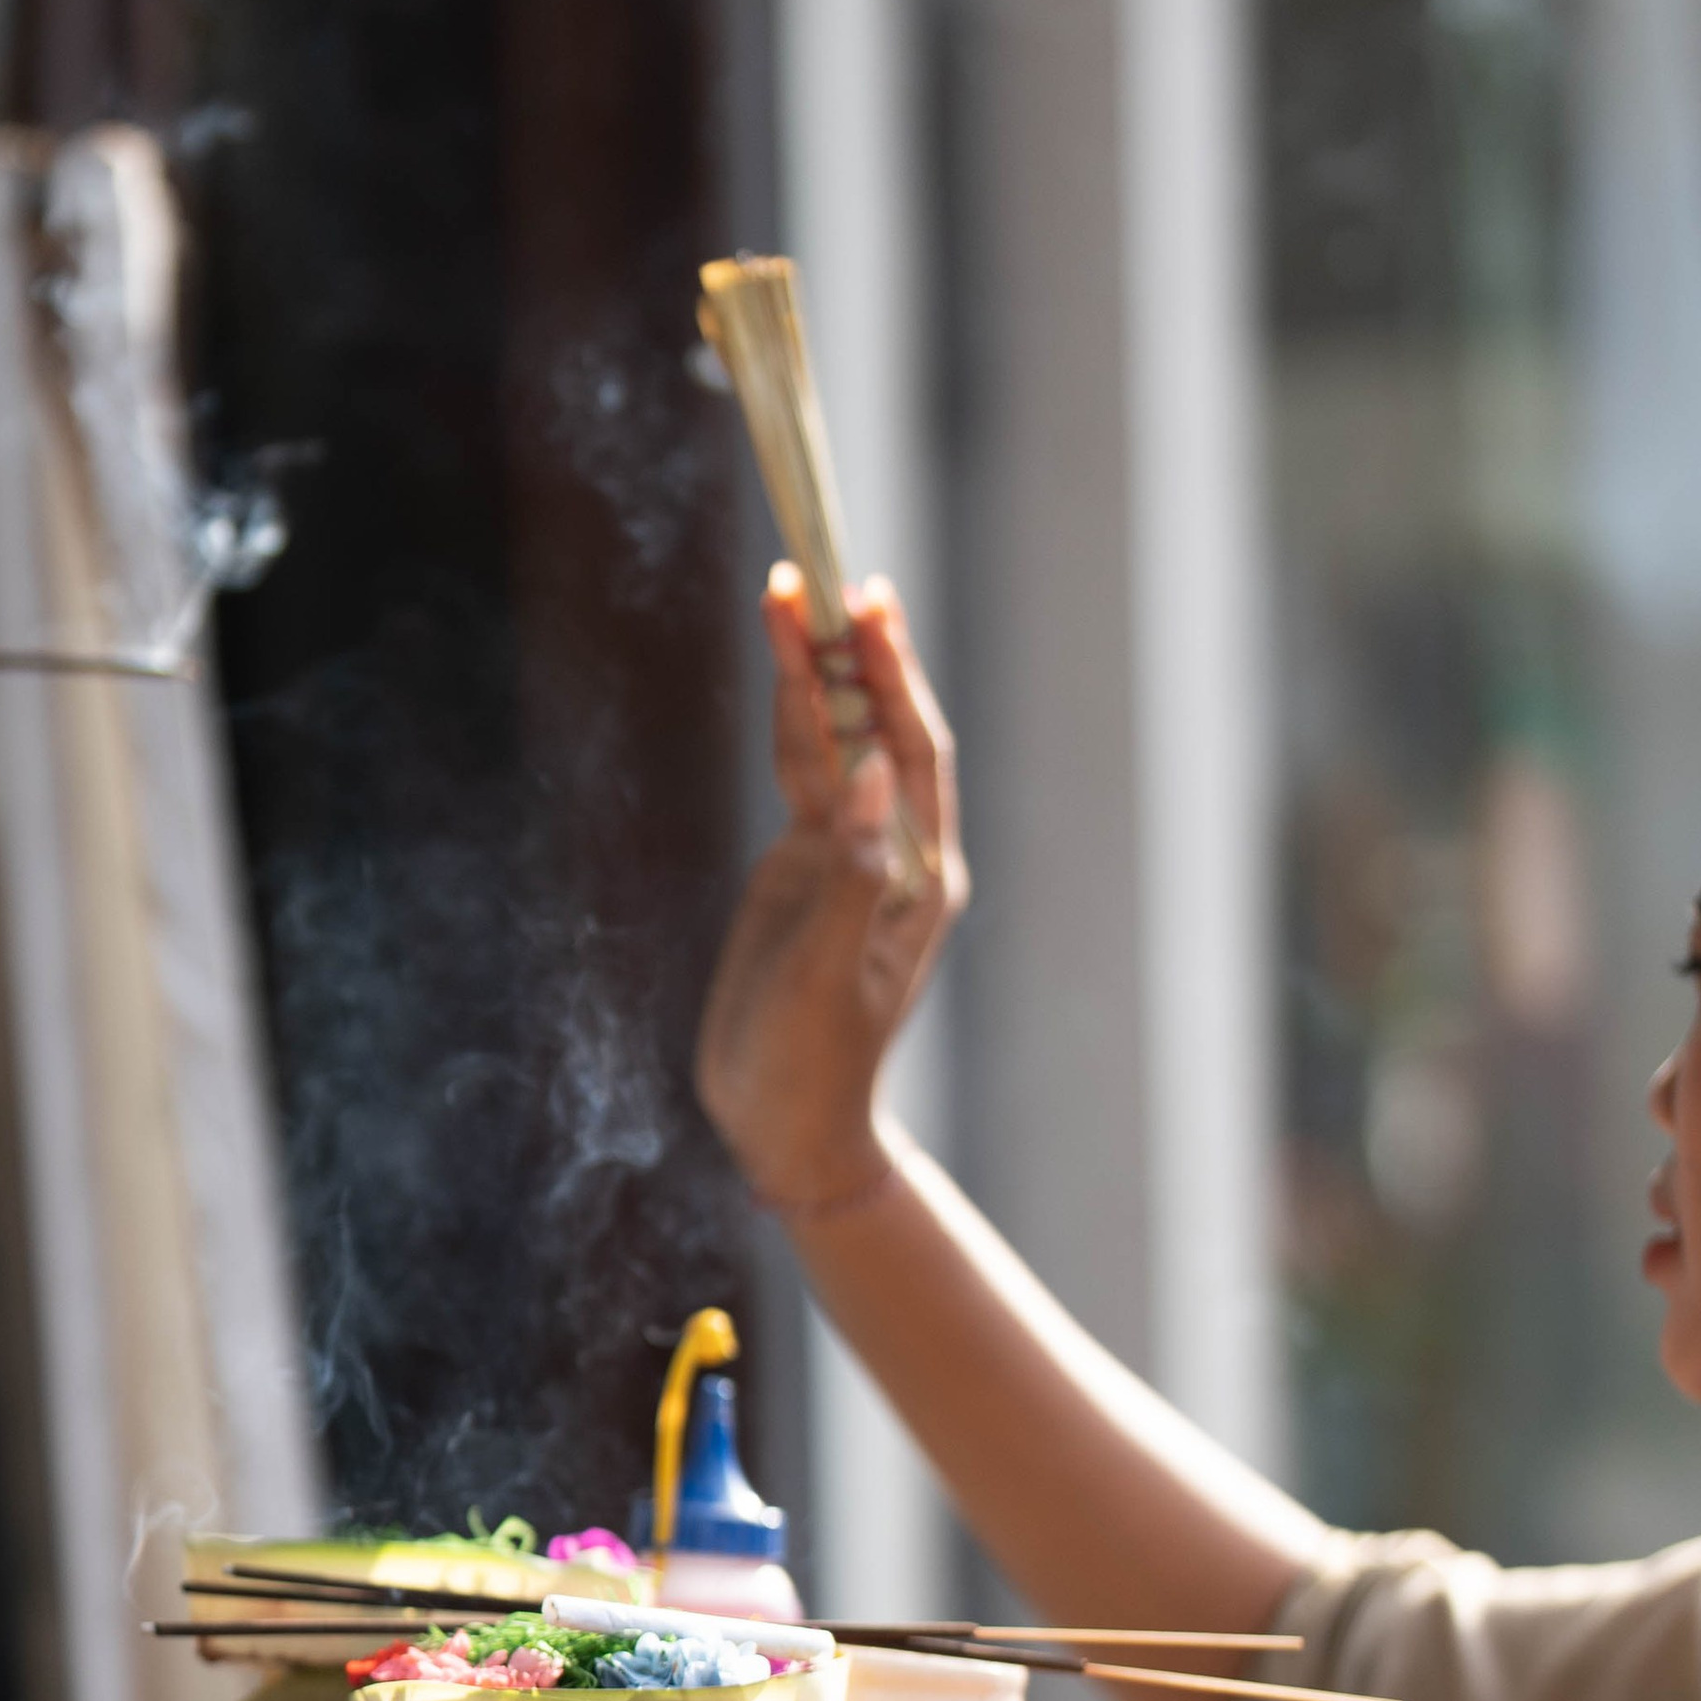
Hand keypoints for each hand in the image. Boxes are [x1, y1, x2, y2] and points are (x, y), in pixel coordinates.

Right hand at [695, 571, 967, 1212]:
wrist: (787, 1128)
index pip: (912, 749)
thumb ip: (855, 872)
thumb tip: (874, 768)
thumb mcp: (830, 972)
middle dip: (850, 651)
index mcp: (919, 877)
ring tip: (788, 592)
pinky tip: (781, 666)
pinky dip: (789, 718)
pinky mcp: (804, 870)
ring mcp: (847, 858)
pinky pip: (801, 775)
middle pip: (875, 727)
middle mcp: (893, 854)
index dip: (889, 674)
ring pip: (832, 743)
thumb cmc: (813, 1064)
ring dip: (811, 672)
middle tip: (822, 571)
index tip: (864, 604)